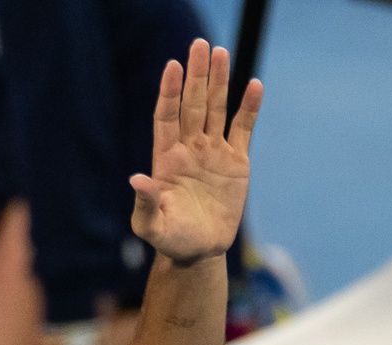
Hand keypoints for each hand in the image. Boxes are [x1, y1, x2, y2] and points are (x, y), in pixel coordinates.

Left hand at [129, 40, 262, 266]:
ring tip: (220, 53)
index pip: (166, 117)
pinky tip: (253, 85)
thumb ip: (145, 203)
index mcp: (166, 159)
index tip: (172, 66)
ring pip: (217, 109)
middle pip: (192, 105)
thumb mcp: (152, 227)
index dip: (169, 92)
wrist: (199, 252)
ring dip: (219, 82)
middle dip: (196, 76)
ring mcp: (213, 152)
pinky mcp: (236, 162)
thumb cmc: (170, 240)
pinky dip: (249, 108)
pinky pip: (243, 128)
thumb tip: (137, 179)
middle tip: (200, 45)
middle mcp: (189, 149)